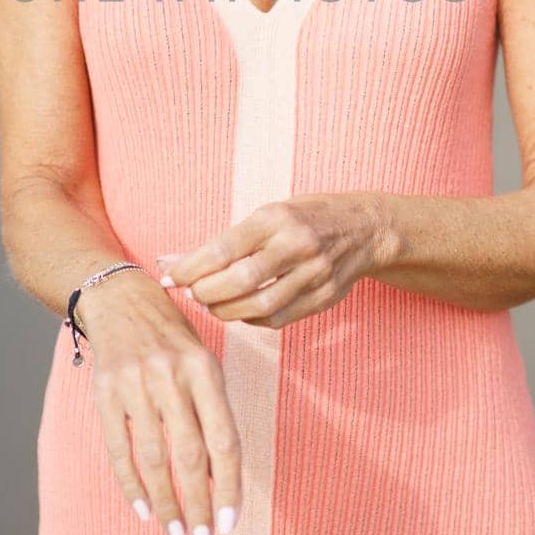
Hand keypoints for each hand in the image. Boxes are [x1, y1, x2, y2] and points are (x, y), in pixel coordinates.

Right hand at [77, 272, 241, 534]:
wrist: (118, 296)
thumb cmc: (170, 335)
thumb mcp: (201, 359)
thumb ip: (211, 411)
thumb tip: (216, 477)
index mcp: (204, 368)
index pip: (224, 439)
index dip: (229, 486)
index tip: (231, 523)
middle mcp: (172, 375)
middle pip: (190, 454)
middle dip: (199, 505)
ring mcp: (136, 383)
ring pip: (154, 457)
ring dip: (166, 503)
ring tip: (176, 534)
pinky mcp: (105, 391)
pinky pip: (119, 448)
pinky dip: (131, 483)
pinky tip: (143, 510)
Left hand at [156, 192, 385, 329]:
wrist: (364, 228)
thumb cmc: (304, 217)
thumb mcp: (267, 214)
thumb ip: (224, 241)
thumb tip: (172, 261)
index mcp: (277, 218)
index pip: (224, 248)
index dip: (191, 267)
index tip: (171, 275)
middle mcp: (297, 245)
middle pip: (240, 281)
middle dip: (206, 292)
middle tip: (191, 293)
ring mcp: (314, 275)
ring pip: (259, 306)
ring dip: (225, 311)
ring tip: (211, 304)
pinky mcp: (323, 299)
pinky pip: (277, 319)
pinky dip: (250, 320)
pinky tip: (239, 311)